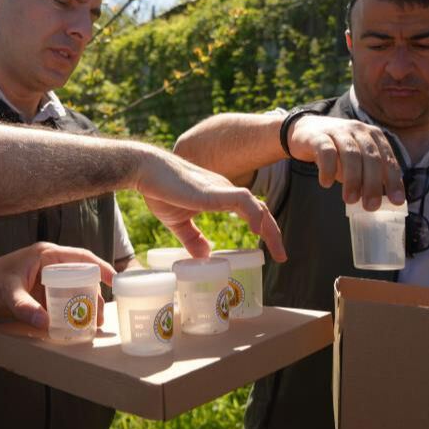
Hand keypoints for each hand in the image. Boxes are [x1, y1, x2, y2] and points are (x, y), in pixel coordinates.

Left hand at [0, 242, 114, 328]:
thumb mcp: (8, 294)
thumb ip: (26, 307)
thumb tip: (46, 322)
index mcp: (46, 254)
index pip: (81, 257)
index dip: (100, 267)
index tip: (115, 280)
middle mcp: (49, 263)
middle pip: (81, 275)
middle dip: (94, 294)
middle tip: (101, 314)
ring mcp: (46, 277)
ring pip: (74, 287)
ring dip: (84, 303)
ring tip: (93, 323)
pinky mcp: (42, 291)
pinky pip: (63, 298)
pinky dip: (71, 309)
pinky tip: (76, 323)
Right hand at [134, 147, 284, 261]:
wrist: (146, 172)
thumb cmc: (160, 191)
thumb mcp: (178, 222)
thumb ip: (192, 238)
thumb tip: (205, 256)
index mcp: (219, 197)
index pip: (251, 211)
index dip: (263, 229)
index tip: (270, 251)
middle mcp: (225, 191)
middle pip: (259, 210)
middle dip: (273, 233)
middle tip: (281, 256)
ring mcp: (222, 189)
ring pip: (256, 206)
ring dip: (270, 228)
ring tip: (277, 250)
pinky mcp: (215, 190)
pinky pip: (243, 200)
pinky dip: (254, 214)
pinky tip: (258, 230)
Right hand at [287, 115, 404, 209]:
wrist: (307, 130)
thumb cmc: (337, 150)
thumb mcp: (357, 160)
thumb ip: (368, 175)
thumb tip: (379, 202)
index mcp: (373, 136)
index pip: (387, 159)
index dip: (393, 180)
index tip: (396, 201)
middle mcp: (358, 130)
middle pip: (371, 157)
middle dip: (372, 183)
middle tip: (371, 206)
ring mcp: (338, 131)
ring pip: (351, 154)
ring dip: (352, 179)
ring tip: (350, 200)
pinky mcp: (318, 135)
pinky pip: (326, 152)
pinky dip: (328, 169)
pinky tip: (326, 183)